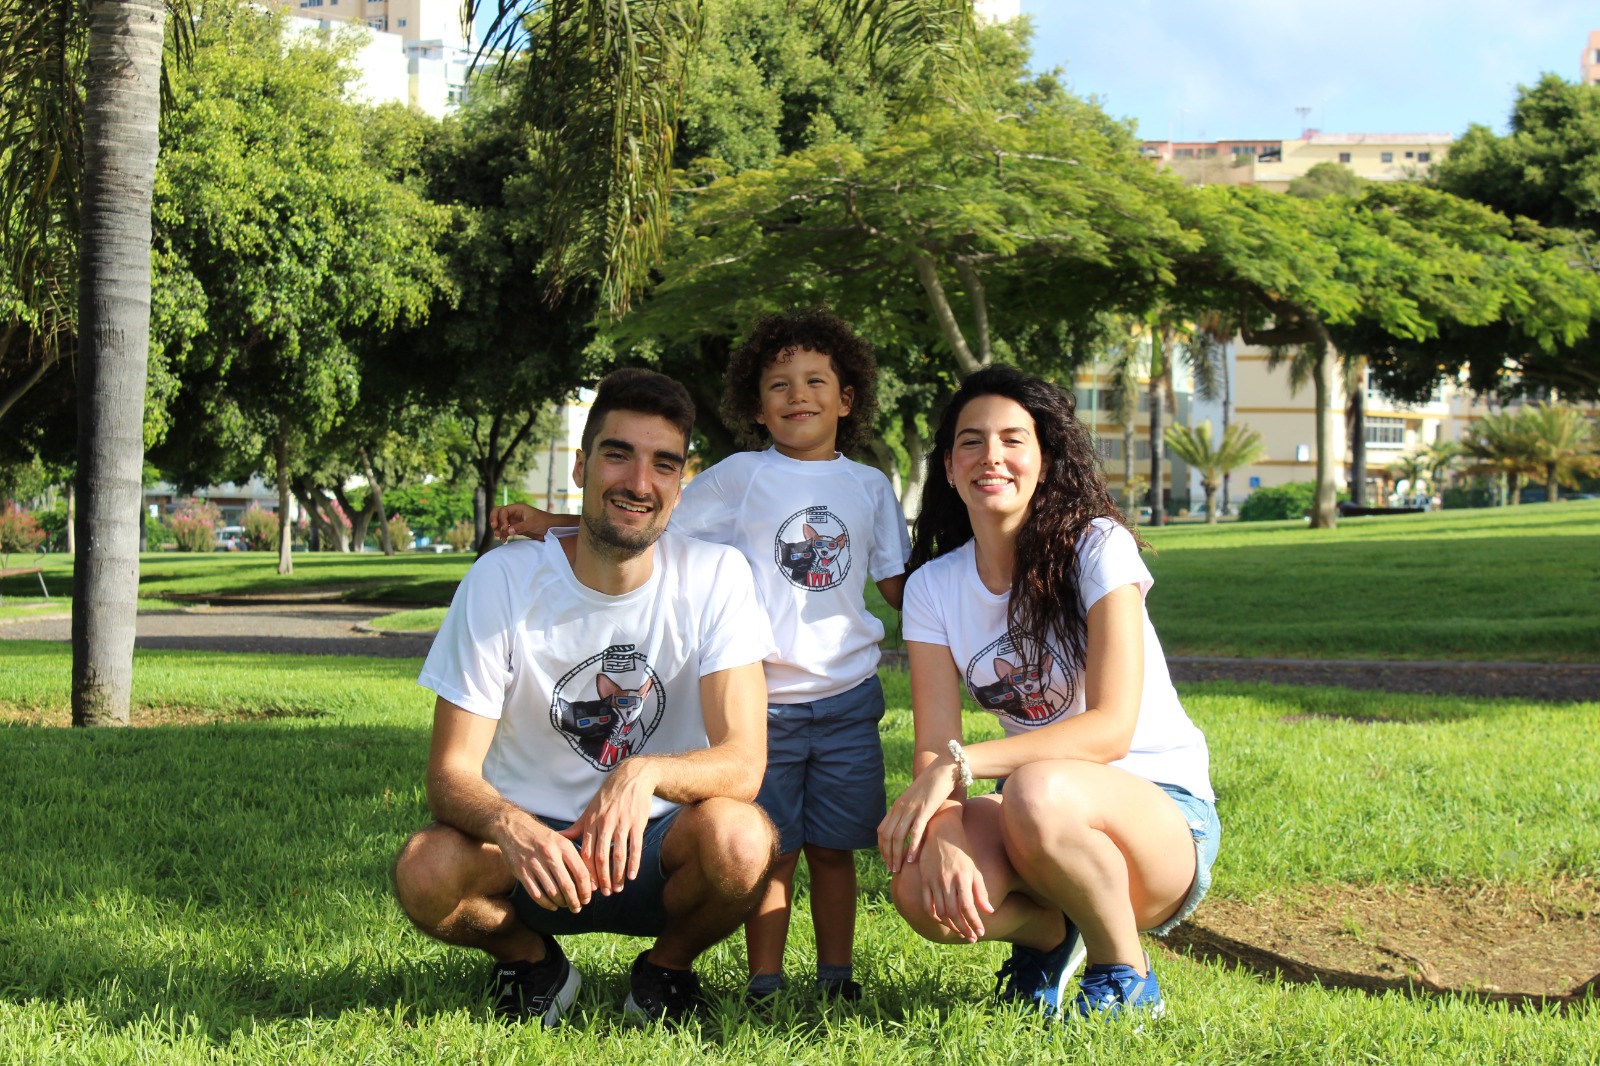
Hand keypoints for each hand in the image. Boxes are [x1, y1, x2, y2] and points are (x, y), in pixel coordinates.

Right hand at [489, 503, 546, 541]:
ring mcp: (514, 520)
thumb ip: (521, 527)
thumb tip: (508, 531)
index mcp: (517, 508)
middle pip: (497, 513)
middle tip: (494, 528)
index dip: (501, 519)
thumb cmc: (544, 522)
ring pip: (500, 522)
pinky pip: (505, 530)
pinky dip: (502, 534)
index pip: (503, 510)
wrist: (551, 528)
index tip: (505, 527)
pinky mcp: (515, 528)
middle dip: (494, 520)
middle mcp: (514, 513)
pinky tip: (504, 540)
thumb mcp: (533, 523)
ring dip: (497, 529)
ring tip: (499, 536)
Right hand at [493, 808, 592, 912]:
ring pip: (552, 892)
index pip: (581, 873)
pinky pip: (536, 894)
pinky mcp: (521, 871)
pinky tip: (552, 906)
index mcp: (563, 846)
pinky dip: (546, 904)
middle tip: (577, 908)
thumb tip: (589, 880)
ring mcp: (534, 863)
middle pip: (567, 886)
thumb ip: (573, 857)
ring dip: (561, 903)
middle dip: (575, 901)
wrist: (514, 828)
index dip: (586, 890)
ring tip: (565, 906)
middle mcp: (549, 854)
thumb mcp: (560, 840)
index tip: (587, 898)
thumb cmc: (542, 837)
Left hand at [561, 756, 660, 895]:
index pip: (586, 853)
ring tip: (617, 889)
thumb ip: (576, 828)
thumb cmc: (608, 797)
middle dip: (601, 878)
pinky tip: (632, 876)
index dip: (586, 872)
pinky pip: (635, 847)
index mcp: (591, 823)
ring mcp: (622, 824)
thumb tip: (557, 839)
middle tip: (603, 893)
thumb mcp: (589, 811)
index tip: (587, 887)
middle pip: (601, 857)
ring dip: (617, 874)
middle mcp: (605, 824)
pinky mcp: (637, 823)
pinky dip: (633, 863)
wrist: (631, 778)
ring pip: (618, 854)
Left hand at [878, 755, 957, 872]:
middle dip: (887, 855)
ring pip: (898, 837)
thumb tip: (908, 827)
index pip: (882, 830)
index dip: (882, 847)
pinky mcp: (924, 810)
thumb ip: (910, 812)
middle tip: (891, 870)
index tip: (886, 860)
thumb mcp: (916, 800)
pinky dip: (912, 847)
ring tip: (899, 869)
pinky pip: (915, 832)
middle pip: (887, 836)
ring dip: (896, 855)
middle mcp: (900, 808)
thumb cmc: (933, 787)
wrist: (944, 770)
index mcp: (897, 806)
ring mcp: (912, 809)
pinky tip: (911, 859)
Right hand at [920, 827, 993, 942]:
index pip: (968, 907)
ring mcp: (933, 881)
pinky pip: (927, 904)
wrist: (941, 832)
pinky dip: (935, 916)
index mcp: (962, 877)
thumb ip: (980, 890)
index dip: (974, 922)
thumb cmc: (961, 850)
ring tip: (961, 932)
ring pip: (941, 912)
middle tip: (972, 938)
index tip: (980, 932)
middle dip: (964, 929)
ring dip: (951, 926)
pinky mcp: (924, 880)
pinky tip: (943, 921)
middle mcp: (947, 881)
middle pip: (954, 913)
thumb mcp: (974, 868)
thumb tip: (989, 911)